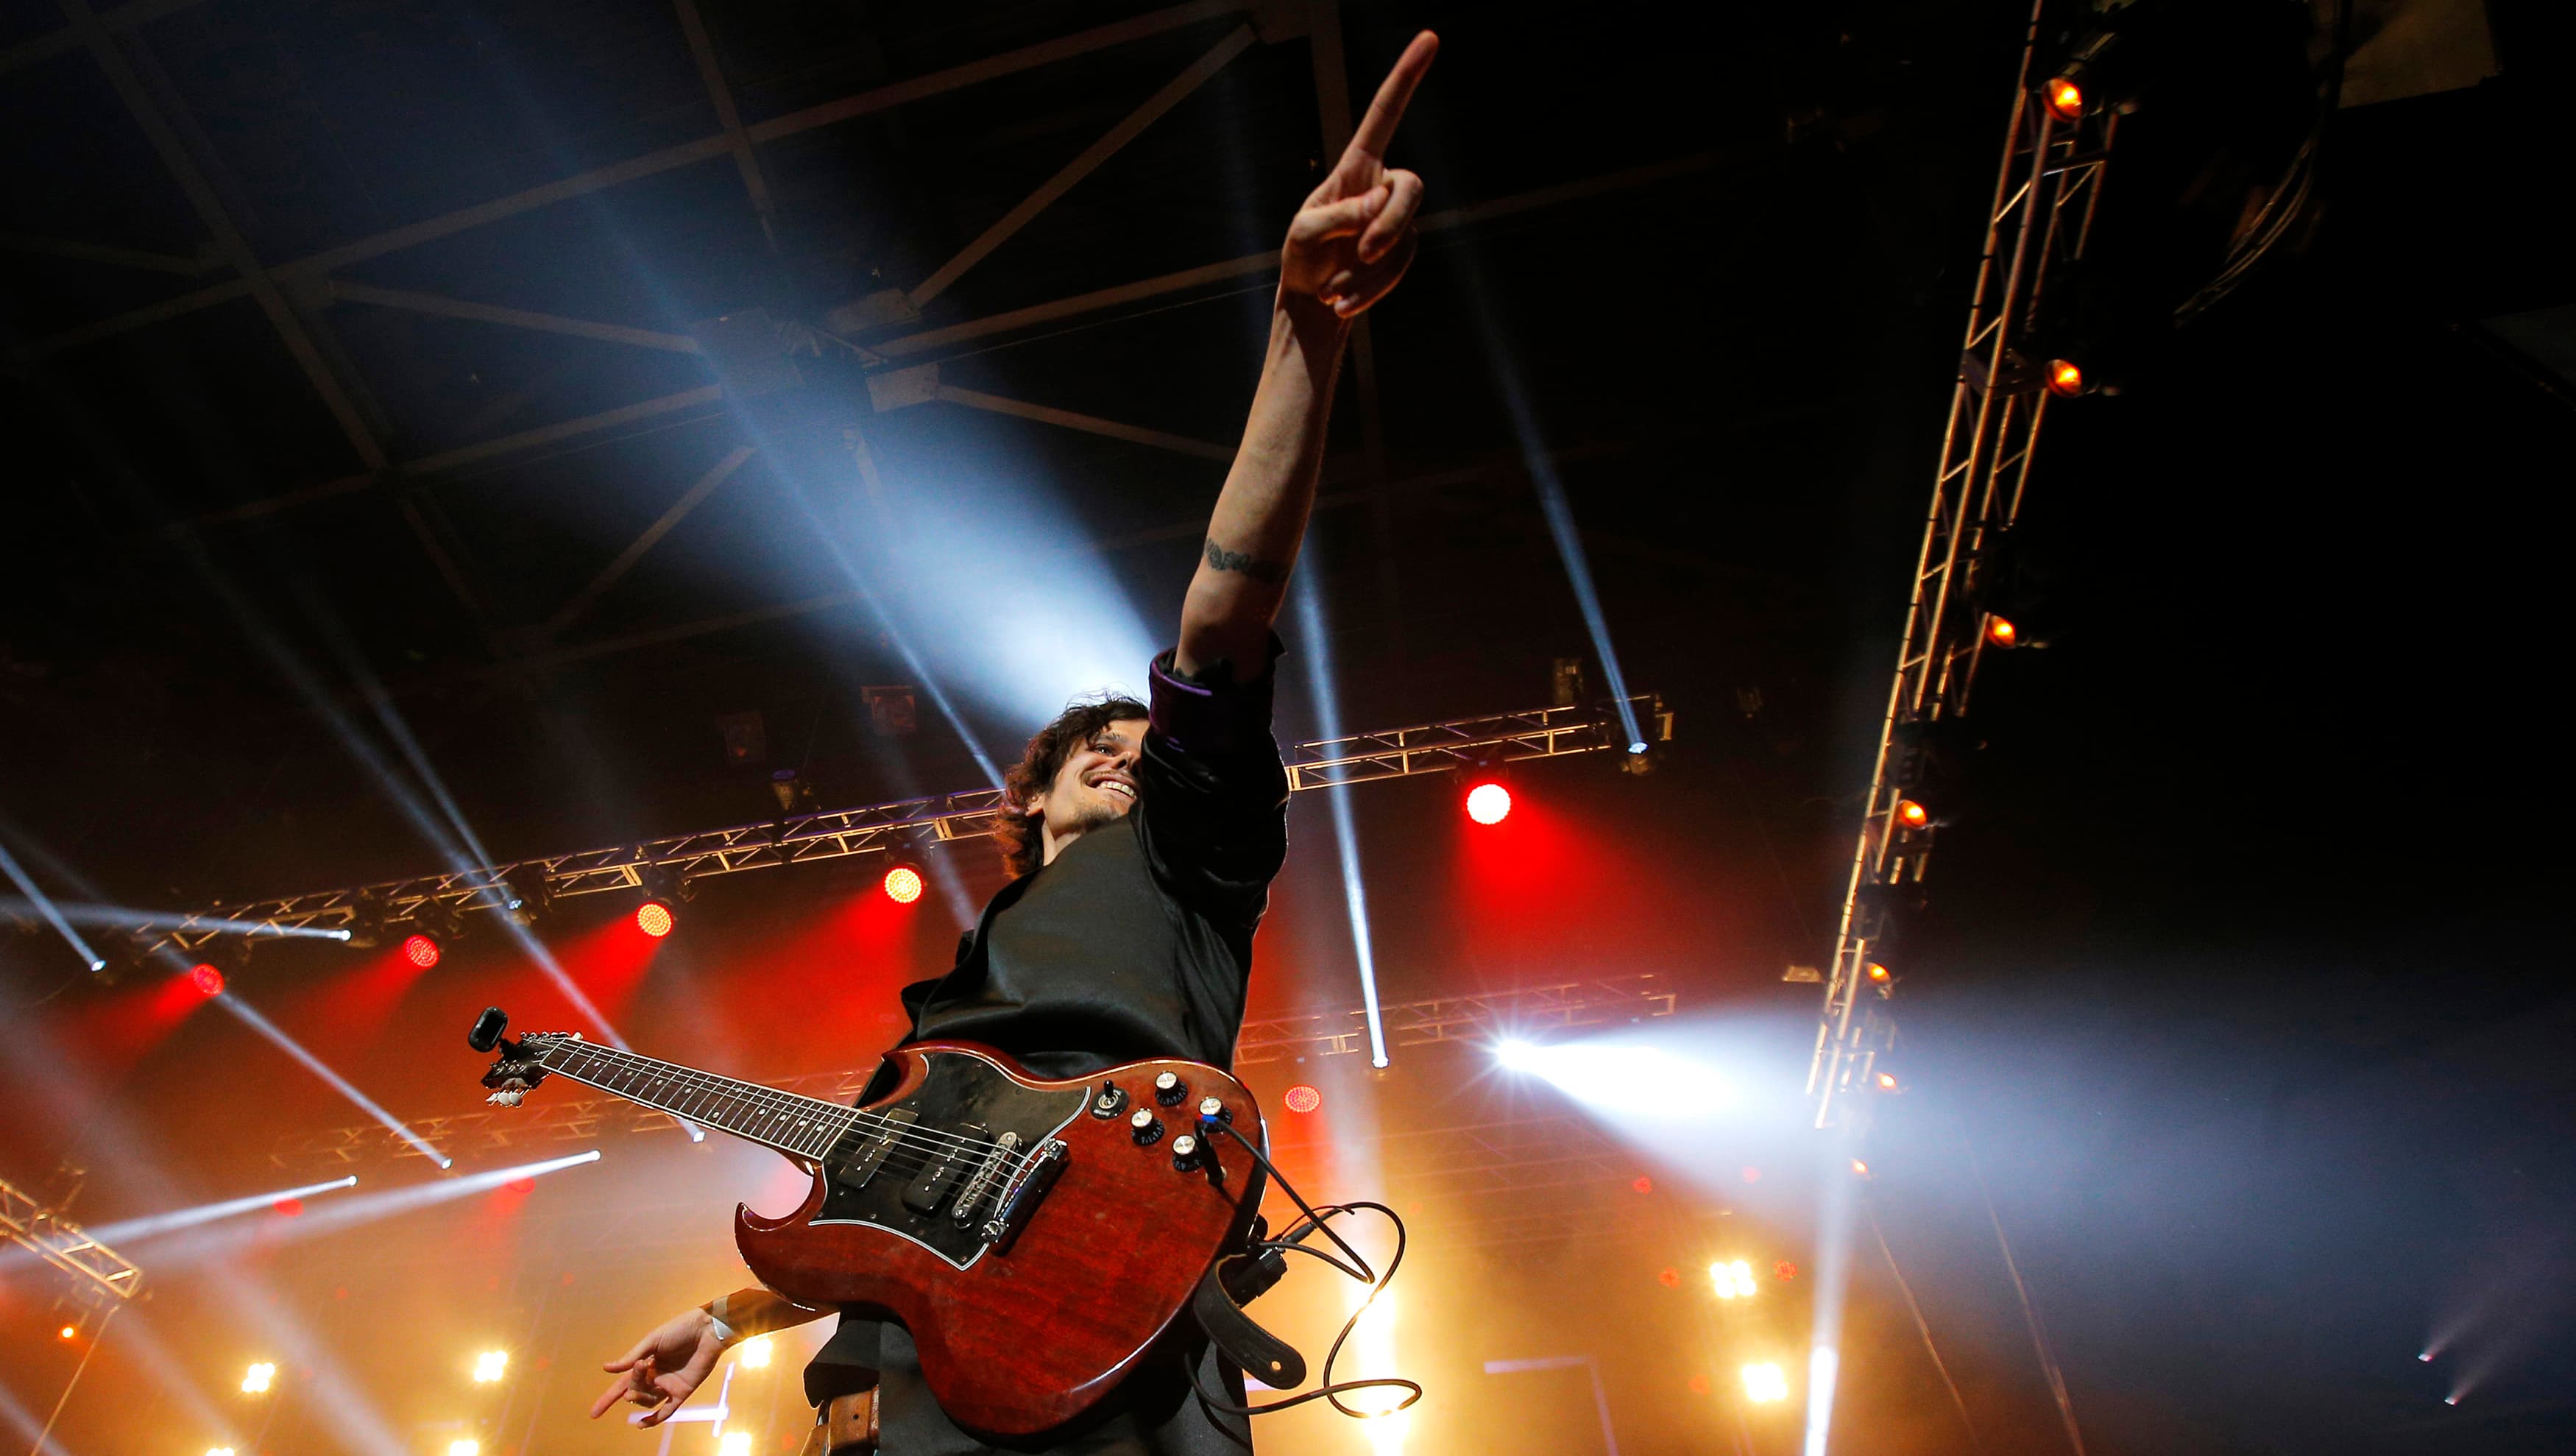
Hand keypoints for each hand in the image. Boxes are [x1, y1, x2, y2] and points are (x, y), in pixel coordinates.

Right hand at [590, 1307, 723, 1427]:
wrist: (708, 1329)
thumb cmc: (680, 1329)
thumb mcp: (653, 1341)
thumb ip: (631, 1357)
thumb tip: (606, 1369)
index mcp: (646, 1363)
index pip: (623, 1384)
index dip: (608, 1398)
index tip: (594, 1413)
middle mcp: (656, 1377)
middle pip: (635, 1391)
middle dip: (632, 1385)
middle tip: (640, 1367)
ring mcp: (669, 1385)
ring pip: (648, 1401)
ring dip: (640, 1398)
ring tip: (639, 1386)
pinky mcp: (683, 1392)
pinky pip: (667, 1411)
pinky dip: (655, 1419)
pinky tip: (641, 1424)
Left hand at [1281, 30, 1437, 318]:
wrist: (1312, 302)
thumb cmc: (1302, 259)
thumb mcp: (1305, 234)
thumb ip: (1339, 214)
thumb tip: (1378, 203)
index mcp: (1354, 168)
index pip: (1385, 115)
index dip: (1406, 78)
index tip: (1430, 38)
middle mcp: (1381, 187)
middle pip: (1412, 187)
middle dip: (1391, 223)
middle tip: (1366, 253)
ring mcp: (1396, 220)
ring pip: (1408, 235)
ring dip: (1370, 271)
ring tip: (1334, 291)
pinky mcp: (1403, 252)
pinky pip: (1402, 266)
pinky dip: (1372, 289)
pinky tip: (1343, 304)